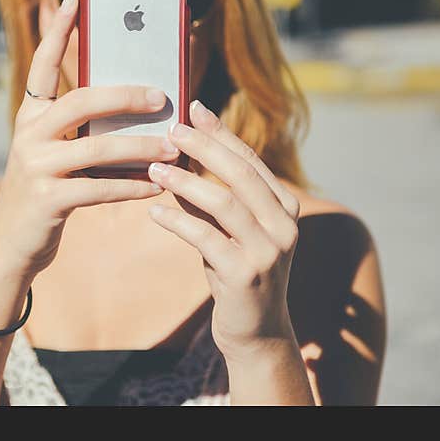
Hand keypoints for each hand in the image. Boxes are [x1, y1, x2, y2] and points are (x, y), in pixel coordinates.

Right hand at [0, 0, 178, 280]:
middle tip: (162, 96)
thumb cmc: (46, 191)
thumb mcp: (56, 153)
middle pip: (81, 101)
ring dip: (141, 148)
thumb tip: (141, 112)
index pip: (43, 64)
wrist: (12, 244)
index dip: (58, 31)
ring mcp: (35, 166)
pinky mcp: (47, 199)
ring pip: (98, 147)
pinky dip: (133, 187)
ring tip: (172, 147)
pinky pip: (101, 188)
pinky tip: (156, 185)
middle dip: (126, 96)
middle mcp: (28, 134)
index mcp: (30, 115)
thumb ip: (85, 130)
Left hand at [146, 99, 302, 363]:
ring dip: (186, 182)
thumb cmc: (237, 273)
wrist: (256, 333)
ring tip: (154, 170)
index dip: (221, 132)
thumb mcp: (228, 231)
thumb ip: (210, 197)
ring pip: (224, 202)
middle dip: (204, 147)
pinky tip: (154, 212)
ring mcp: (268, 251)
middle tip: (170, 130)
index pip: (251, 159)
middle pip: (241, 173)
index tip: (193, 108)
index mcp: (285, 207)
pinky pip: (205, 238)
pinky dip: (177, 221)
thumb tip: (175, 157)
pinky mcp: (245, 275)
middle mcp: (285, 225)